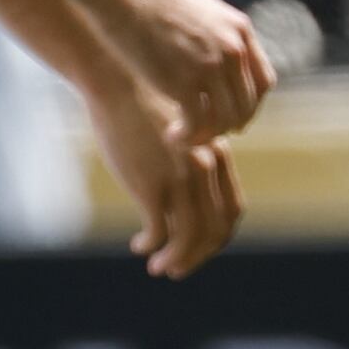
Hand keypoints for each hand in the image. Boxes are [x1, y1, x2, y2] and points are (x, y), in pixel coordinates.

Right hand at [81, 74, 243, 276]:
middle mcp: (205, 170)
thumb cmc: (140, 102)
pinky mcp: (152, 186)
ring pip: (189, 238)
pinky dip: (151, 247)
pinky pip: (158, 232)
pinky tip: (138, 247)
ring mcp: (180, 179)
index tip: (198, 246)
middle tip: (180, 268)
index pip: (231, 210)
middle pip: (215, 230)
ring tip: (160, 267)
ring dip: (177, 260)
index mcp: (217, 156)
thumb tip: (183, 187)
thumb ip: (189, 157)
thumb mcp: (179, 130)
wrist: (117, 80)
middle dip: (199, 256)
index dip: (217, 236)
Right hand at [104, 0, 277, 139]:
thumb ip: (217, 34)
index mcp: (239, 30)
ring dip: (207, 134)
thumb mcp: (199, 11)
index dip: (249, 104)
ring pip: (225, 120)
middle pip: (247, 105)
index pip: (263, 81)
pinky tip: (172, 136)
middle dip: (229, 125)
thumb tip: (218, 55)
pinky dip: (189, 137)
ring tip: (186, 136)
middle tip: (208, 133)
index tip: (231, 114)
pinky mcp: (185, 83)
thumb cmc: (150, 2)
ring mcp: (211, 66)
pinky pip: (199, 125)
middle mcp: (233, 49)